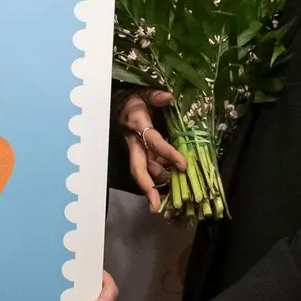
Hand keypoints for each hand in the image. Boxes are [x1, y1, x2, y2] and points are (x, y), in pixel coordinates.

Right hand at [118, 89, 186, 212]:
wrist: (116, 103)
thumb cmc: (131, 98)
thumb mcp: (142, 92)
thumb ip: (154, 95)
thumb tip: (168, 96)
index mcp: (136, 125)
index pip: (154, 142)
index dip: (168, 154)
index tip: (184, 166)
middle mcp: (134, 142)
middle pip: (138, 168)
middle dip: (148, 188)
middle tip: (156, 208)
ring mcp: (135, 150)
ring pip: (147, 172)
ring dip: (160, 185)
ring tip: (175, 199)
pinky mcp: (139, 154)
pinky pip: (150, 169)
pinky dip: (161, 179)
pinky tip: (171, 188)